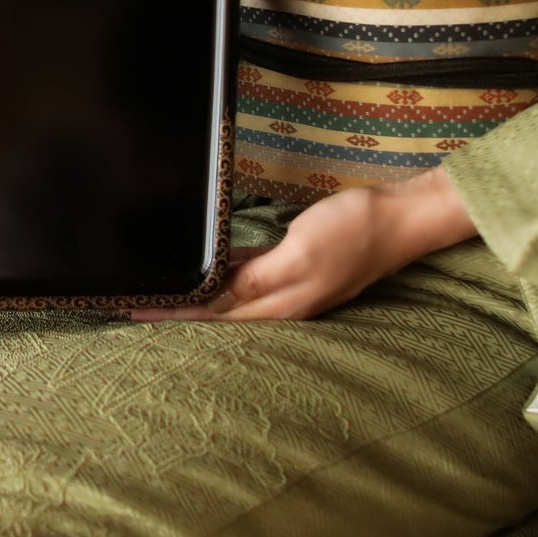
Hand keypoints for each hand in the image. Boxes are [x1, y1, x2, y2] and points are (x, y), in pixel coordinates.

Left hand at [129, 166, 475, 322]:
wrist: (402, 219)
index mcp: (280, 305)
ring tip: (166, 298)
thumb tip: (214, 298)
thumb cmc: (354, 230)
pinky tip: (211, 277)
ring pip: (233, 304)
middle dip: (178, 314)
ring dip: (198, 303)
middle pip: (218, 317)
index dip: (173, 314)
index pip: (212, 317)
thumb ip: (256, 277)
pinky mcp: (299, 272)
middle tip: (137, 307)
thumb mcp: (300, 251)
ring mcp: (293, 291)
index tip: (135, 312)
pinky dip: (224, 286)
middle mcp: (283, 305)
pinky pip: (251, 286)